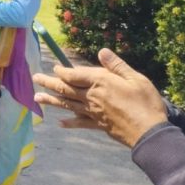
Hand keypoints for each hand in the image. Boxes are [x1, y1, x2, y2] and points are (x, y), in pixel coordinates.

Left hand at [33, 48, 166, 147]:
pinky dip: (69, 122)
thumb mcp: (136, 78)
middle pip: (65, 88)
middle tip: (35, 78)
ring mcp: (93, 112)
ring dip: (51, 100)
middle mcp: (92, 97)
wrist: (150, 133)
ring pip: (67, 104)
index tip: (55, 68)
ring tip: (36, 97)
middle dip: (49, 82)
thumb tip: (101, 51)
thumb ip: (116, 65)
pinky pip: (80, 122)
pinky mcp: (98, 124)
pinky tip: (60, 123)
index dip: (63, 71)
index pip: (74, 75)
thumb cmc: (146, 103)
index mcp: (100, 82)